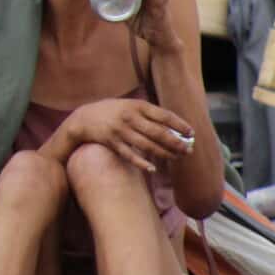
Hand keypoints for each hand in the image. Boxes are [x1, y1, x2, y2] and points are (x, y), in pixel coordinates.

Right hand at [64, 97, 193, 172]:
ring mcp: (120, 131)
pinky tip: (153, 169)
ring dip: (164, 153)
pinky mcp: (112, 143)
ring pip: (147, 145)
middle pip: (158, 132)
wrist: (83, 118)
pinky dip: (142, 163)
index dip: (179, 124)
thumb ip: (147, 113)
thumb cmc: (111, 112)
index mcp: (136, 105)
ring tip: (177, 158)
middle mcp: (129, 117)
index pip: (163, 115)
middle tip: (189, 150)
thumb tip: (173, 127)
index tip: (191, 133)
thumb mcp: (129, 106)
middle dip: (176, 142)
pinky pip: (130, 155)